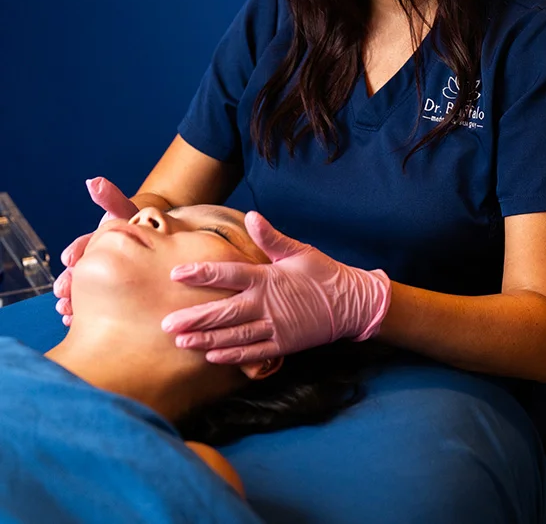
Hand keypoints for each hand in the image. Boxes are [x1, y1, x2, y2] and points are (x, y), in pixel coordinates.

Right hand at [52, 177, 138, 323]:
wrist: (162, 242)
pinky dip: (83, 315)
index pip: (82, 247)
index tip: (70, 259)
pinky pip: (96, 308)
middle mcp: (95, 262)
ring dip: (72, 302)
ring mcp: (102, 281)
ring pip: (83, 293)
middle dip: (68, 284)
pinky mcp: (112, 298)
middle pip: (78, 275)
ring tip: (66, 311)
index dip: (76, 252)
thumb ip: (111, 199)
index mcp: (96, 243)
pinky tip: (74, 322)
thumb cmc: (143, 226)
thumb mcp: (128, 212)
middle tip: (64, 293)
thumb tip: (93, 181)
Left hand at [161, 211, 390, 363]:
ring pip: (234, 336)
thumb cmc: (322, 273)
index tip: (176, 273)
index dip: (201, 274)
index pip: (228, 274)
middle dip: (194, 317)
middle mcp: (267, 304)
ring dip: (206, 339)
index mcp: (268, 278)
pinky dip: (232, 356)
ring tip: (181, 341)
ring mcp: (275, 328)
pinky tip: (211, 356)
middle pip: (224, 312)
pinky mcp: (283, 345)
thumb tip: (252, 216)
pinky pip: (253, 354)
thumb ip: (271, 237)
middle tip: (166, 323)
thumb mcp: (298, 250)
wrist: (351, 303)